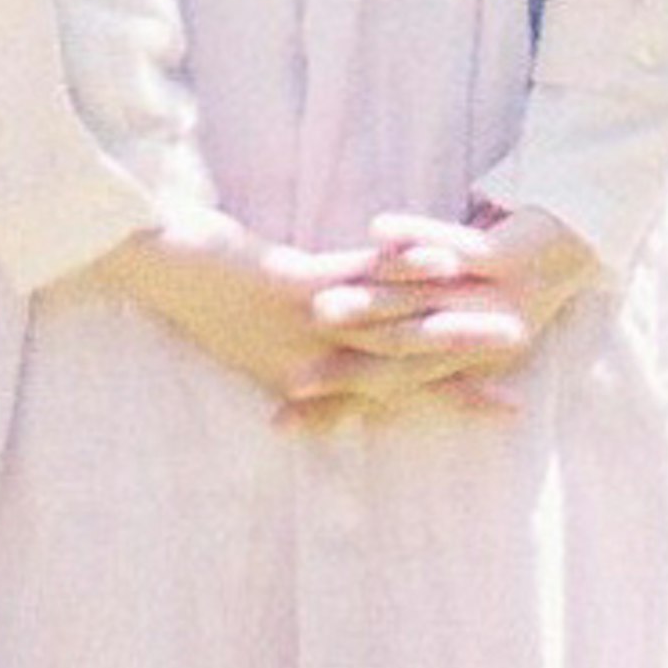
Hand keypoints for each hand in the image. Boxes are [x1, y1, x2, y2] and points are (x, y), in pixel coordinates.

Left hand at [78, 197, 608, 427]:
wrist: (143, 261)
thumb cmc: (196, 279)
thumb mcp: (254, 315)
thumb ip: (305, 323)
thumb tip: (344, 318)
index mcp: (303, 373)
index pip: (390, 391)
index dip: (447, 398)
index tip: (502, 406)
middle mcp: (309, 361)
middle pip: (402, 371)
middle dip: (466, 374)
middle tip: (524, 376)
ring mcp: (303, 329)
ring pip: (392, 331)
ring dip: (452, 326)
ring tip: (508, 322)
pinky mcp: (291, 288)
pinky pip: (360, 281)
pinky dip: (404, 272)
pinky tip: (443, 261)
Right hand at [279, 200, 614, 430]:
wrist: (570, 247)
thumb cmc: (494, 286)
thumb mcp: (440, 312)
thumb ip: (391, 335)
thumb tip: (327, 349)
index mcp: (449, 358)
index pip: (381, 382)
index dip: (334, 396)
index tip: (281, 412)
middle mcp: (466, 339)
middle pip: (392, 353)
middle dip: (339, 366)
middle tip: (288, 374)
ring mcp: (484, 300)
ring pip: (418, 305)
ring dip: (369, 305)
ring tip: (318, 305)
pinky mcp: (498, 260)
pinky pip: (450, 246)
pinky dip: (414, 238)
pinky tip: (377, 228)